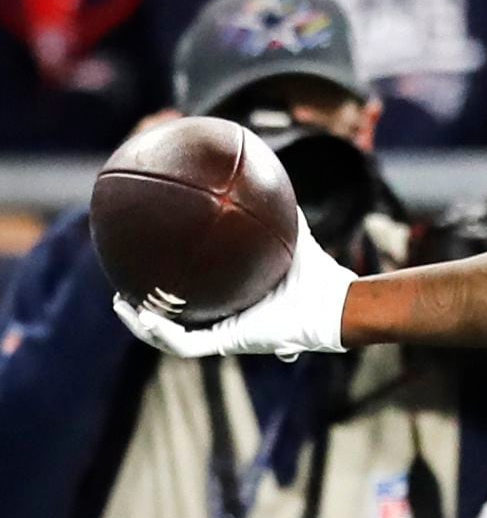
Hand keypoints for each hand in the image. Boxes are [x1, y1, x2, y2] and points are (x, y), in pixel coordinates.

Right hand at [112, 211, 354, 359]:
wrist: (334, 302)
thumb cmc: (318, 273)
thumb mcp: (290, 234)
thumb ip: (278, 209)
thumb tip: (266, 174)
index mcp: (236, 302)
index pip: (196, 298)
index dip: (170, 290)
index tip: (148, 270)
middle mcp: (229, 321)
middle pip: (175, 321)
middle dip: (145, 311)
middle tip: (122, 293)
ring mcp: (228, 335)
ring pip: (171, 338)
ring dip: (143, 325)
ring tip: (121, 305)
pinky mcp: (231, 343)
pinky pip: (185, 343)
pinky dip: (161, 333)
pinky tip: (143, 315)